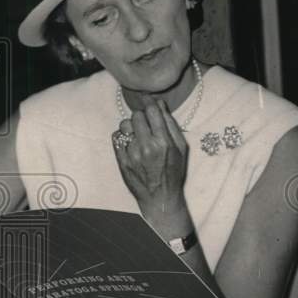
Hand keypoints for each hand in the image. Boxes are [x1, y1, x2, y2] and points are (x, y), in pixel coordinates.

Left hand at [112, 97, 189, 228]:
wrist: (160, 196)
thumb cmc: (174, 172)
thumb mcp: (181, 148)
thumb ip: (171, 125)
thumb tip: (160, 105)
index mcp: (164, 142)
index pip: (152, 111)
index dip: (149, 103)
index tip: (148, 100)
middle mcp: (146, 146)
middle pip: (136, 116)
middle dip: (141, 116)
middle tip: (146, 123)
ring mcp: (132, 154)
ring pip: (124, 125)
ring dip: (131, 126)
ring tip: (137, 134)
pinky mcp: (121, 160)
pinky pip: (116, 138)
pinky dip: (123, 137)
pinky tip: (131, 143)